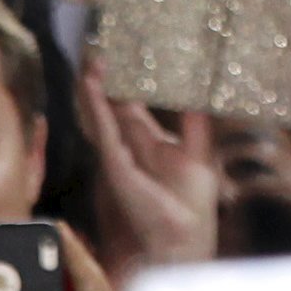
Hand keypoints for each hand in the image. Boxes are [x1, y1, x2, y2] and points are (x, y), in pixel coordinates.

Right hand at [80, 56, 221, 272]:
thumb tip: (199, 92)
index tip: (122, 56)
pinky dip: (96, 108)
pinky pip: (103, 131)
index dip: (126, 85)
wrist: (183, 240)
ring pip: (101, 116)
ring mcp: (119, 157)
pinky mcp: (116, 166)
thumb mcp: (200, 155)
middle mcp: (129, 149)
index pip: (132, 109)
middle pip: (112, 108)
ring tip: (90, 60)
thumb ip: (195, 124)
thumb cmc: (192, 205)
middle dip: (104, 82)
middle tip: (96, 49)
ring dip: (94, 90)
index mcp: (149, 145)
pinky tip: (92, 86)